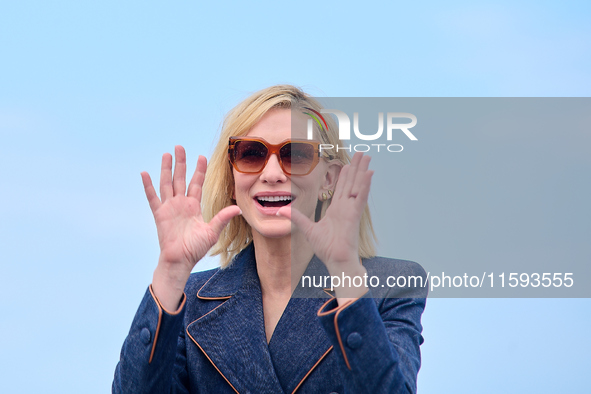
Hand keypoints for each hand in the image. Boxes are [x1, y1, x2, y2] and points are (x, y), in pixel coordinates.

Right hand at [142, 146, 240, 308]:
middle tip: (180, 147)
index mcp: (193, 206)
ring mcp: (169, 208)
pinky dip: (148, 186)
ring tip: (167, 153)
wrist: (180, 260)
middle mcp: (181, 204)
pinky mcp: (159, 214)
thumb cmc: (195, 249)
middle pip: (180, 178)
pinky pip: (152, 197)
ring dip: (166, 168)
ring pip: (167, 183)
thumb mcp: (212, 231)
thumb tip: (238, 209)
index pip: (196, 183)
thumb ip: (222, 218)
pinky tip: (145, 173)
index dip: (199, 170)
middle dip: (181, 162)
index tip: (202, 156)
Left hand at [277, 152, 372, 273]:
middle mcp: (346, 207)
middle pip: (352, 182)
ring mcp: (352, 209)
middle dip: (356, 167)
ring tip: (368, 156)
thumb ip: (296, 217)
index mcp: (337, 209)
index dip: (345, 175)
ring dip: (363, 170)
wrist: (335, 260)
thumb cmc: (326, 248)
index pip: (342, 187)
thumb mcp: (307, 228)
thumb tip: (280, 210)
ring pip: (358, 185)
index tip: (348, 163)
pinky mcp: (355, 214)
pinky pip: (361, 196)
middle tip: (362, 153)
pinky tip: (370, 172)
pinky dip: (365, 184)